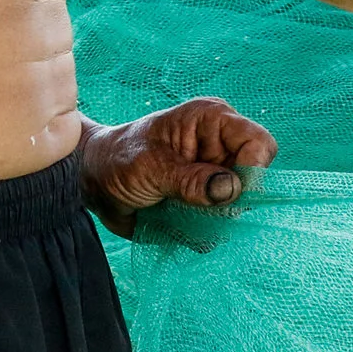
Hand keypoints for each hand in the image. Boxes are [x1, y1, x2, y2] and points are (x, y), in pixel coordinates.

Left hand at [78, 96, 278, 237]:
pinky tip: (179, 222)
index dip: (253, 170)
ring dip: (215, 218)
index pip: (258, 143)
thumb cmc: (118, 160)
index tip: (228, 195)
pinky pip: (221, 222)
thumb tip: (231, 190)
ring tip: (181, 214)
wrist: (93, 182)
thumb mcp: (151, 168)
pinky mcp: (206, 199)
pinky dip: (205, 230)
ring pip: (240, 205)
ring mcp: (214, 174)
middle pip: (255, 178)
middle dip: (232, 200)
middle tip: (198, 209)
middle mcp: (220, 146)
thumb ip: (190, 180)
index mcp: (212, 121)